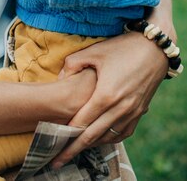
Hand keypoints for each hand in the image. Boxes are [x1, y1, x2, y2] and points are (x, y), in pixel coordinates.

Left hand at [51, 32, 167, 168]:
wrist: (154, 48)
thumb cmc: (122, 47)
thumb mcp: (94, 51)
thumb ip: (72, 65)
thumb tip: (59, 79)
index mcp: (106, 95)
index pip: (82, 122)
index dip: (66, 135)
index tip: (53, 144)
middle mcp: (120, 108)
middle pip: (93, 136)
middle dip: (74, 149)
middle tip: (58, 160)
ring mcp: (132, 112)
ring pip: (108, 137)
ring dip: (91, 145)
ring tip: (75, 149)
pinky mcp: (140, 111)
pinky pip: (123, 133)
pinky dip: (109, 139)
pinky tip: (99, 138)